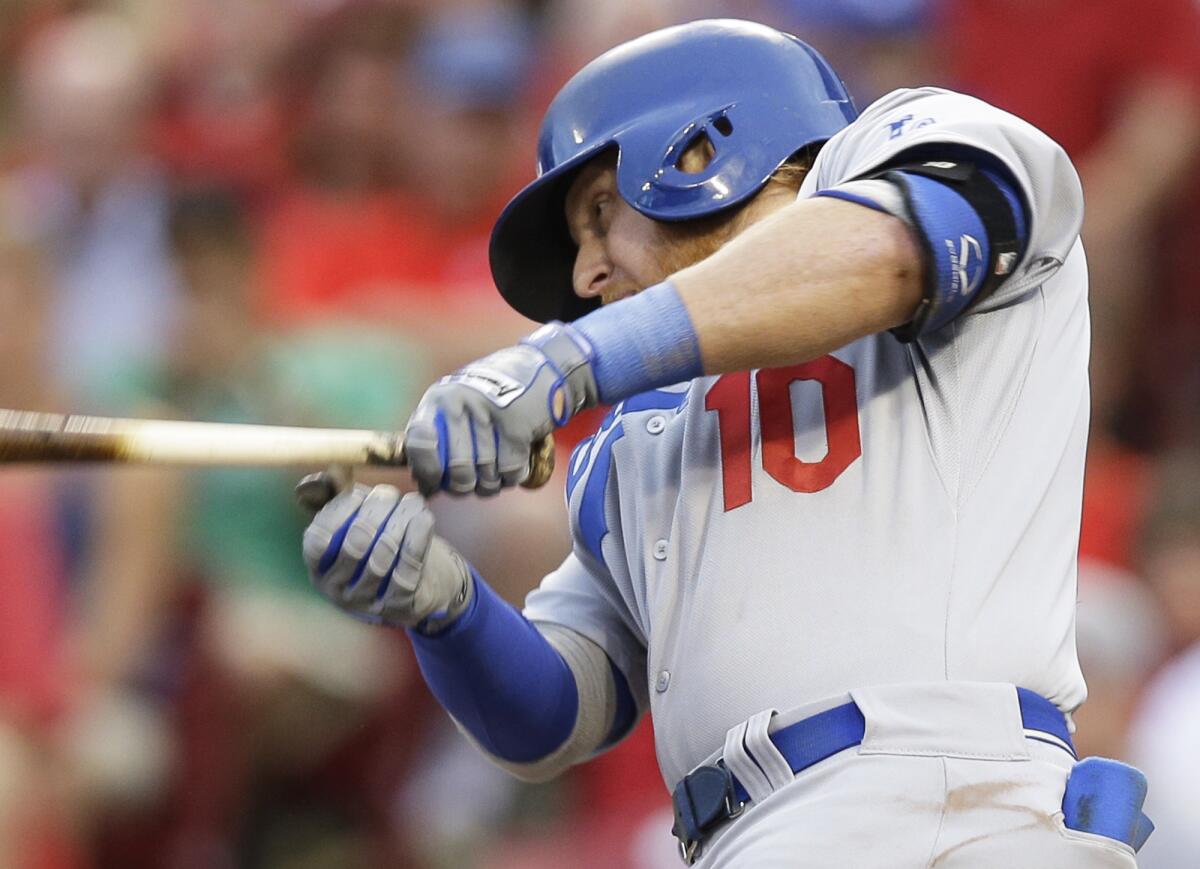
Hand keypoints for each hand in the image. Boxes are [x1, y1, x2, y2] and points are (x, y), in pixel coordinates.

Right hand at [301, 479, 470, 629]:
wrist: (421, 583)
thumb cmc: (382, 546)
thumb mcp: (357, 524)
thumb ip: (340, 502)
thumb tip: (326, 475)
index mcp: (319, 567)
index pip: (317, 541)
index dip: (337, 513)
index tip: (359, 493)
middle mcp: (337, 589)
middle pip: (354, 546)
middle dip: (374, 512)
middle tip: (390, 493)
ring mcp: (367, 601)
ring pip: (382, 557)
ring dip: (400, 522)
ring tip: (412, 502)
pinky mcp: (398, 606)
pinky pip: (407, 570)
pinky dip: (417, 539)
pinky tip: (424, 518)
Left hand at [404, 323, 596, 495]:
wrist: (540, 370)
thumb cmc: (493, 397)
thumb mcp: (458, 404)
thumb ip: (439, 439)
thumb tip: (426, 488)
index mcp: (439, 399)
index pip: (418, 443)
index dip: (425, 471)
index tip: (432, 485)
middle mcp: (460, 403)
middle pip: (457, 471)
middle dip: (464, 486)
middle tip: (468, 484)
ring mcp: (489, 413)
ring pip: (486, 476)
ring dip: (491, 484)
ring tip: (493, 473)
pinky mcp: (517, 424)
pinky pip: (510, 471)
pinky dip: (512, 477)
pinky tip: (512, 465)